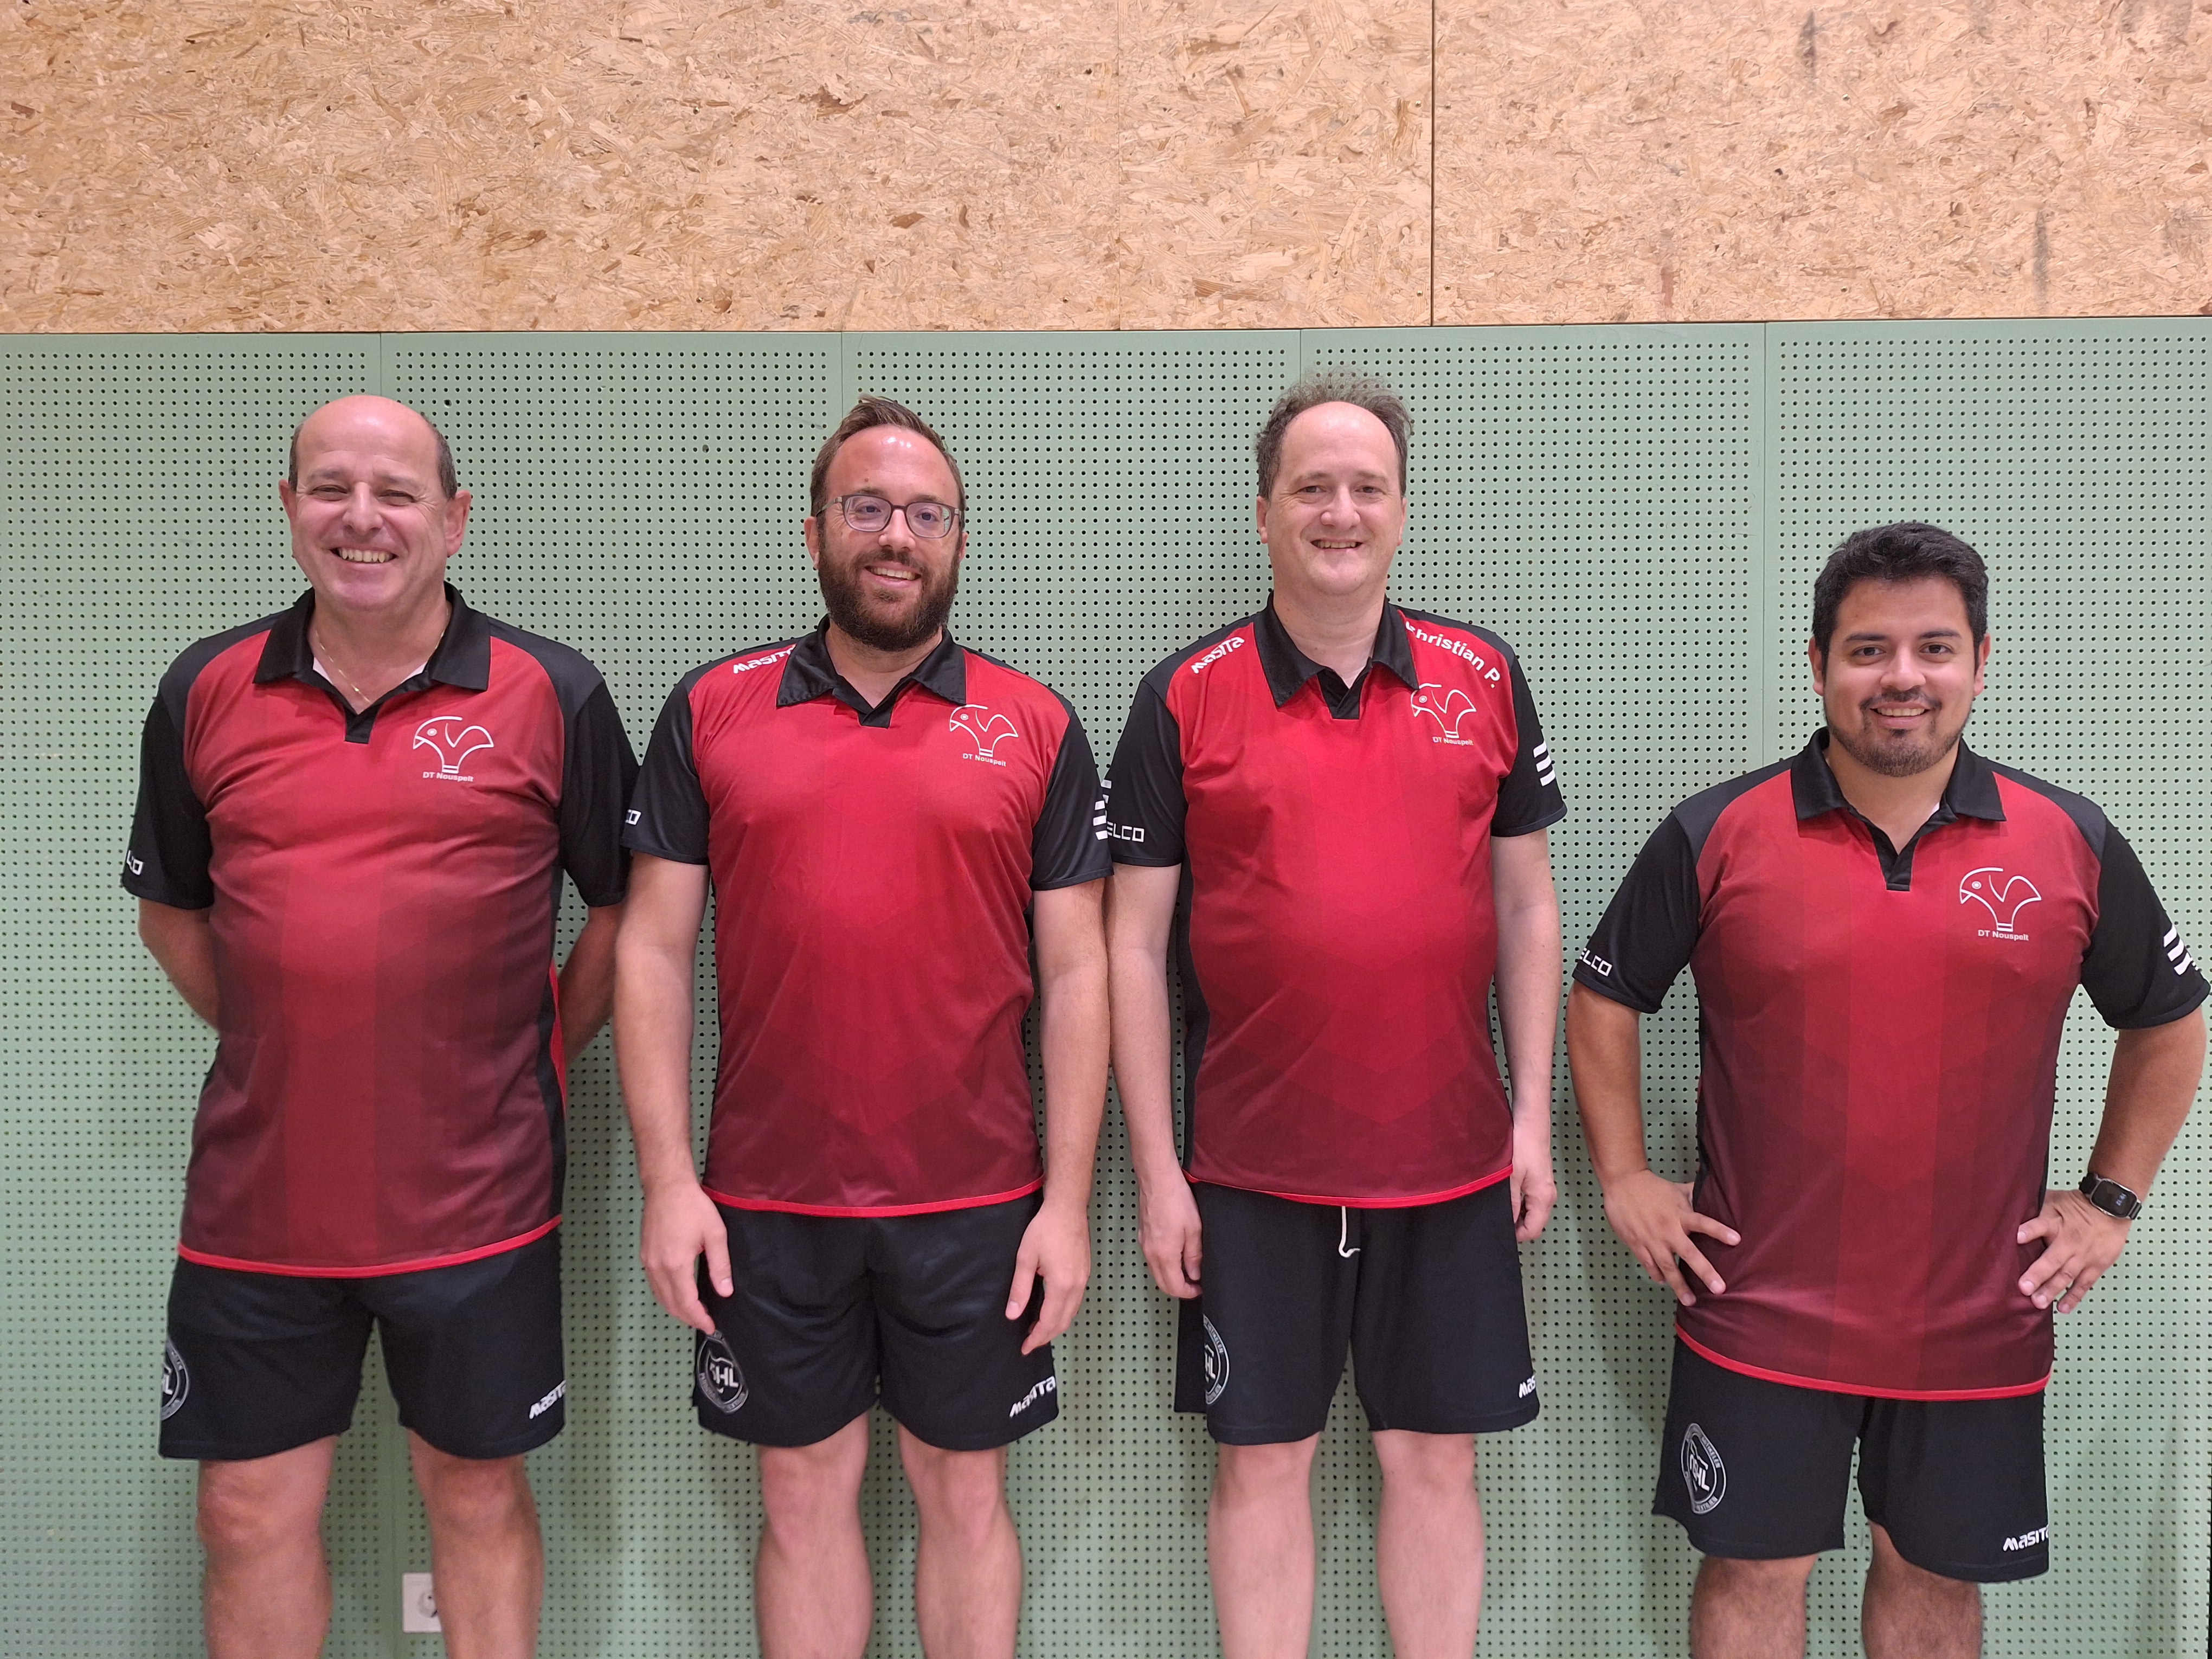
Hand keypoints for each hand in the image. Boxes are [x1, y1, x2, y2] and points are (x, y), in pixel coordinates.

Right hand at [639, 1177, 731, 1333]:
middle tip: (705, 1323)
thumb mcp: (715, 1234)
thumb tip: (725, 1292)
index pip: (687, 1303)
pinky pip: (655, 1285)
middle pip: (671, 1304)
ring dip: (676, 1309)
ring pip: (660, 1297)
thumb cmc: (693, 1207)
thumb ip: (720, 1266)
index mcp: (676, 1265)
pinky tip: (678, 1296)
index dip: (699, 1318)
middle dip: (688, 1318)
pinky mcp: (644, 1256)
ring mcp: (648, 1262)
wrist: (666, 1186)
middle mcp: (657, 1268)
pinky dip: (666, 1297)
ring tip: (694, 1313)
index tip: (711, 1327)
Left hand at [1007, 1196, 1091, 1353]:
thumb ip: (1020, 1289)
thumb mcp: (1026, 1258)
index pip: (1049, 1322)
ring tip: (1037, 1330)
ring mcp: (1084, 1280)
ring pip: (1072, 1313)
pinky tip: (1051, 1310)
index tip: (1024, 1348)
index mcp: (1061, 1285)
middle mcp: (1077, 1286)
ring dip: (1056, 1325)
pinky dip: (1063, 1313)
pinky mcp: (1085, 1272)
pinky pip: (1076, 1302)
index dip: (1036, 1338)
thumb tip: (1012, 1315)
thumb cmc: (1044, 1229)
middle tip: (1029, 1342)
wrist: (1068, 1208)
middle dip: (1046, 1336)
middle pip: (1063, 1322)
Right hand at [1135, 1173, 1202, 1299]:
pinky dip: (1163, 1265)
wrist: (1157, 1180)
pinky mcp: (1143, 1235)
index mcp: (1165, 1255)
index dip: (1188, 1293)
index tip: (1199, 1289)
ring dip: (1170, 1277)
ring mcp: (1144, 1244)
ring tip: (1187, 1269)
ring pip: (1156, 1272)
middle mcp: (1151, 1254)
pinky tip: (1175, 1255)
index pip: (1174, 1287)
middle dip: (1179, 1289)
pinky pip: (1152, 1259)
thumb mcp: (1194, 1229)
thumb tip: (1195, 1273)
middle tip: (1194, 1283)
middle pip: (1162, 1284)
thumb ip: (1194, 1255)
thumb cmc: (1176, 1200)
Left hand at [1509, 1112, 1557, 1242]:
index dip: (1516, 1236)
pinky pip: (1530, 1201)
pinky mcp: (1539, 1180)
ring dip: (1517, 1214)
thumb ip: (1509, 1203)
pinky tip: (1506, 1196)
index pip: (1533, 1230)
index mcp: (1543, 1198)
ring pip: (1531, 1212)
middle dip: (1516, 1226)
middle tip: (1496, 1219)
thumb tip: (1505, 1223)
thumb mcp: (1510, 1177)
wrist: (1530, 1122)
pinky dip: (1519, 1203)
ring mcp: (1544, 1188)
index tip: (1500, 1232)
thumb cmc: (1523, 1145)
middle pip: (1534, 1223)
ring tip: (1499, 1207)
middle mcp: (1548, 1196)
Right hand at [1601, 1168, 1739, 1305]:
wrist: (1622, 1183)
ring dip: (1679, 1285)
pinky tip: (1663, 1282)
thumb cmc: (1651, 1186)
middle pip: (1689, 1253)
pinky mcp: (1636, 1244)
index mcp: (1680, 1215)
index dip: (1719, 1231)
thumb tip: (1713, 1192)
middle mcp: (1668, 1230)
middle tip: (1718, 1288)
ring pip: (1667, 1266)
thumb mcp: (1677, 1189)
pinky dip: (1656, 1274)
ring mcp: (1651, 1239)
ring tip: (1690, 1301)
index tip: (1736, 1240)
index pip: (1703, 1223)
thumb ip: (1694, 1195)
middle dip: (1704, 1272)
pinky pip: (1649, 1264)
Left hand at [2017, 1188, 2131, 1313]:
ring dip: (2052, 1290)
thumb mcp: (2054, 1200)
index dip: (2029, 1231)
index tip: (2016, 1237)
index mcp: (2055, 1223)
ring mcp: (2083, 1256)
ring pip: (2066, 1275)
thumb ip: (2035, 1208)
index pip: (2040, 1225)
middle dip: (2038, 1274)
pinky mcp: (2096, 1266)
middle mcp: (2068, 1241)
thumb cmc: (2077, 1204)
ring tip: (2038, 1303)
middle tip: (2024, 1288)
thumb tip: (2012, 1209)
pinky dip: (2074, 1297)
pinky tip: (2062, 1308)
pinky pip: (2084, 1284)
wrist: (2111, 1207)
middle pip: (2052, 1259)